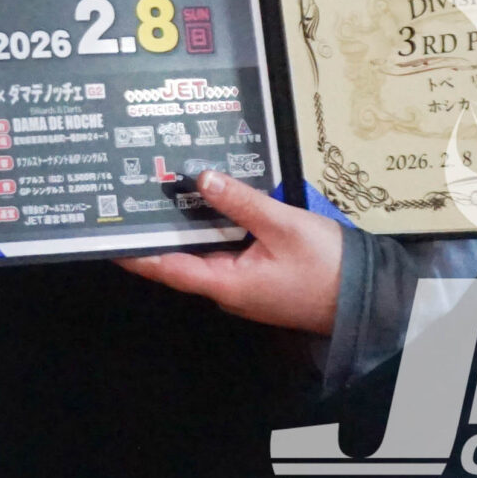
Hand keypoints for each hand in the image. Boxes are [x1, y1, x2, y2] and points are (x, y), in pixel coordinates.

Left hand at [115, 169, 343, 335]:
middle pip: (180, 258)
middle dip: (157, 230)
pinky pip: (225, 252)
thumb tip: (203, 179)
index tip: (106, 236)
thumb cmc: (328, 268)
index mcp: (226, 284)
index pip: (166, 268)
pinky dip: (212, 229)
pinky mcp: (258, 277)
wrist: (370, 298)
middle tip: (131, 198)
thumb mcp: (284, 226)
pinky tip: (207, 203)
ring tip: (161, 193)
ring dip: (186, 227)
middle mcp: (227, 289)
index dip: (134, 253)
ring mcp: (242, 285)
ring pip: (203, 253)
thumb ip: (241, 202)